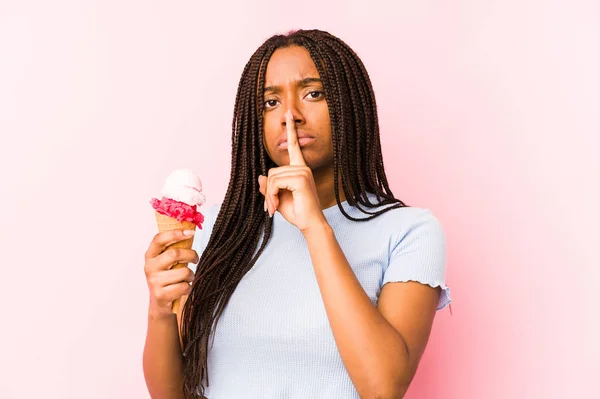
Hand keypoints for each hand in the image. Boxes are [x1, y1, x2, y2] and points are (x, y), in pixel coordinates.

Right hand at [144, 229, 198, 317]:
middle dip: (190, 255)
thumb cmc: (168, 279)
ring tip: (188, 278)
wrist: (160, 304)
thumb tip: (190, 232)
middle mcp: (150, 267)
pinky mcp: (161, 295)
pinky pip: (184, 286)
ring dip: (191, 275)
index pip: (159, 239)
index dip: (175, 233)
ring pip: (183, 272)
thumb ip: (174, 249)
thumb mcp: (167, 263)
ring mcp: (154, 281)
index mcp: (150, 256)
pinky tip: (183, 289)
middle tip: (195, 259)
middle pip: (174, 254)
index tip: (190, 233)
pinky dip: (188, 288)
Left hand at [258, 110, 326, 233]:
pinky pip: (276, 182)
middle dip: (268, 191)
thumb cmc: (298, 212)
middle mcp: (302, 168)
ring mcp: (303, 172)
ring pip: (272, 177)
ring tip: (273, 208)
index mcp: (299, 169)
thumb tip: (261, 177)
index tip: (288, 115)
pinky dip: (272, 195)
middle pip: (272, 171)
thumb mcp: (278, 198)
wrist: (310, 225)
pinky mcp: (300, 179)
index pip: (294, 146)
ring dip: (269, 195)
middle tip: (270, 207)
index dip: (291, 130)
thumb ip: (270, 187)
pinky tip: (276, 206)